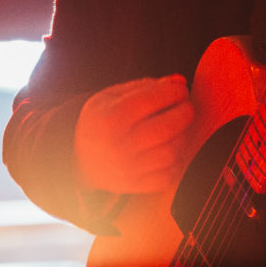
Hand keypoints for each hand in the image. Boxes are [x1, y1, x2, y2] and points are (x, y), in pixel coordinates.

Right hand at [74, 74, 194, 194]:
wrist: (79, 160)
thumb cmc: (100, 121)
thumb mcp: (111, 97)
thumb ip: (144, 86)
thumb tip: (179, 81)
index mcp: (111, 117)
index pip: (152, 99)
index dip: (174, 92)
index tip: (181, 89)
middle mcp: (119, 145)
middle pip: (167, 127)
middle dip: (185, 112)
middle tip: (186, 106)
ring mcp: (127, 168)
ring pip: (171, 152)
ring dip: (181, 136)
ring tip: (178, 127)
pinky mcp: (135, 186)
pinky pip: (167, 175)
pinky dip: (175, 161)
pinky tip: (170, 149)